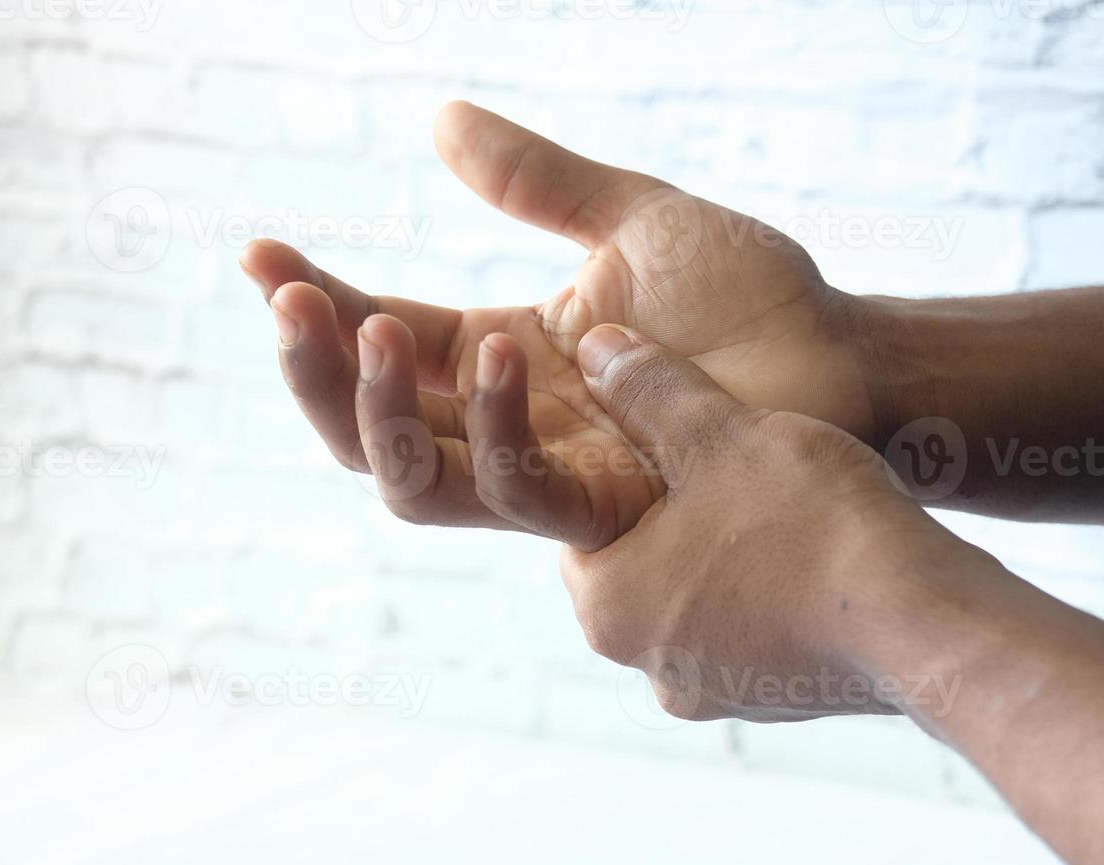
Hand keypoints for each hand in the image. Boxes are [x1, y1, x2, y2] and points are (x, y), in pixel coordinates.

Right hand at [240, 101, 875, 548]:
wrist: (845, 355)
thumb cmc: (753, 296)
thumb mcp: (632, 218)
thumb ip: (537, 180)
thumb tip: (438, 118)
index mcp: (505, 358)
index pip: (385, 342)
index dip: (317, 305)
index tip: (259, 253)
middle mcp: (514, 426)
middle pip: (374, 426)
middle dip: (315, 369)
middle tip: (286, 297)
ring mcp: (557, 474)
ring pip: (418, 480)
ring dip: (371, 414)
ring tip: (357, 326)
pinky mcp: (609, 507)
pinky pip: (518, 492)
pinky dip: (487, 431)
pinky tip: (490, 350)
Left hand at [555, 324, 998, 722]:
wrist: (926, 624)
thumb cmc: (811, 525)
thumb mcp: (720, 435)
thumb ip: (649, 391)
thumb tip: (595, 349)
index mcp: (609, 610)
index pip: (588, 523)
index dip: (634, 467)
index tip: (682, 437)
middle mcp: (650, 669)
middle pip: (649, 562)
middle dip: (688, 511)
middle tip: (740, 463)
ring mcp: (718, 694)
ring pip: (709, 596)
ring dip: (738, 553)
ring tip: (794, 506)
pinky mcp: (780, 703)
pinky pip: (764, 630)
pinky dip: (784, 593)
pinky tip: (827, 554)